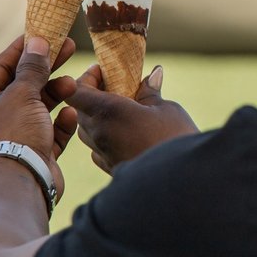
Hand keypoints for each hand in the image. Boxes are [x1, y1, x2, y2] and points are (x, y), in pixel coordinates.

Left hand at [0, 36, 78, 194]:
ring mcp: (17, 136)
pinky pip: (52, 131)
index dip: (22, 48)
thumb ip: (32, 68)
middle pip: (25, 84)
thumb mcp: (23, 93)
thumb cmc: (14, 134)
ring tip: (73, 85)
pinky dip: (61, 122)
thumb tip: (37, 42)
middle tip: (68, 47)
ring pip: (41, 106)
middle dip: (47, 67)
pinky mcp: (36, 152)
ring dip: (57, 94)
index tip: (42, 32)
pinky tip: (70, 115)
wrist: (21, 183)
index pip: (2, 66)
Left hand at [50, 64, 198, 173]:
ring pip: (88, 130)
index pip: (77, 90)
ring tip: (124, 111)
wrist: (179, 183)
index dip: (87, 79)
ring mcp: (102, 153)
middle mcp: (98, 133)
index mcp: (107, 111)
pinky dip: (107, 137)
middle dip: (95, 96)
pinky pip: (98, 147)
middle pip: (81, 109)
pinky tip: (127, 134)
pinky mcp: (110, 169)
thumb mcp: (167, 108)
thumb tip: (152, 76)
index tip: (105, 72)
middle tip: (118, 88)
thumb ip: (151, 92)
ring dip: (100, 117)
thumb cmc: (174, 140)